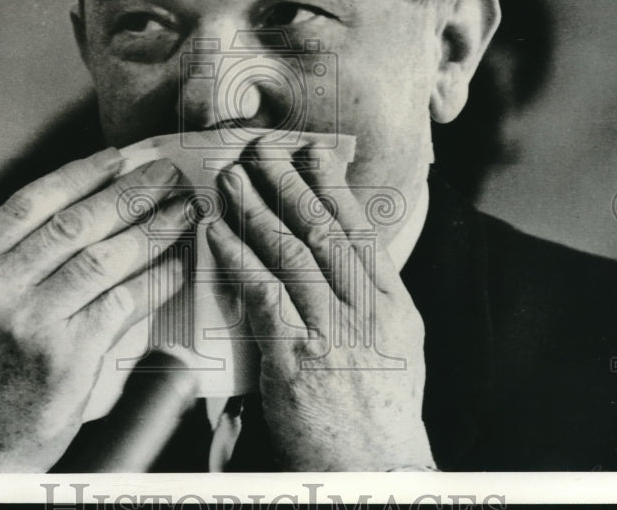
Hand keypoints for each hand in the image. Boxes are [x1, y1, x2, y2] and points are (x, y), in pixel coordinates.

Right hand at [0, 150, 189, 472]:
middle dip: (128, 193)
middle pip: (73, 224)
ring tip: (182, 212)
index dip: (77, 174)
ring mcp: (28, 325)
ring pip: (103, 258)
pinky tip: (176, 266)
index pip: (28, 204)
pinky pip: (122, 303)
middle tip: (166, 175)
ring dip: (151, 230)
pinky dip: (155, 280)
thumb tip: (90, 213)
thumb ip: (14, 263)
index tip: (116, 157)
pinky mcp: (65, 359)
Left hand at [206, 145, 431, 470]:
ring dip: (257, 209)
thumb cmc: (381, 407)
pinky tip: (217, 234)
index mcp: (391, 303)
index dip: (331, 185)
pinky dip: (237, 258)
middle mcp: (364, 310)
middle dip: (288, 183)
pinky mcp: (296, 359)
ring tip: (231, 179)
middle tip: (260, 149)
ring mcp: (331, 333)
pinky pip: (263, 295)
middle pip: (322, 230)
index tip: (311, 152)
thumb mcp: (399, 344)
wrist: (374, 467)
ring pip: (290, 254)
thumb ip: (373, 294)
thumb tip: (348, 248)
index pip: (359, 228)